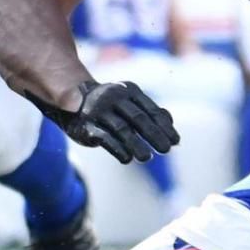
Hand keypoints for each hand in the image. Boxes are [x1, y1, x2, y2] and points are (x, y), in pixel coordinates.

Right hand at [47, 80, 179, 163]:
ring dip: (136, 144)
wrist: (73, 100)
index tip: (176, 142)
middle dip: (154, 135)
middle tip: (166, 150)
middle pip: (138, 118)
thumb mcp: (130, 103)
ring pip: (121, 129)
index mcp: (129, 91)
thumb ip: (150, 112)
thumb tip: (171, 125)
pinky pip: (104, 138)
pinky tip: (128, 159)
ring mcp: (99, 111)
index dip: (164, 126)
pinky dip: (117, 148)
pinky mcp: (87, 126)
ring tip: (147, 158)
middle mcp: (114, 98)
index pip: (151, 110)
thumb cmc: (111, 106)